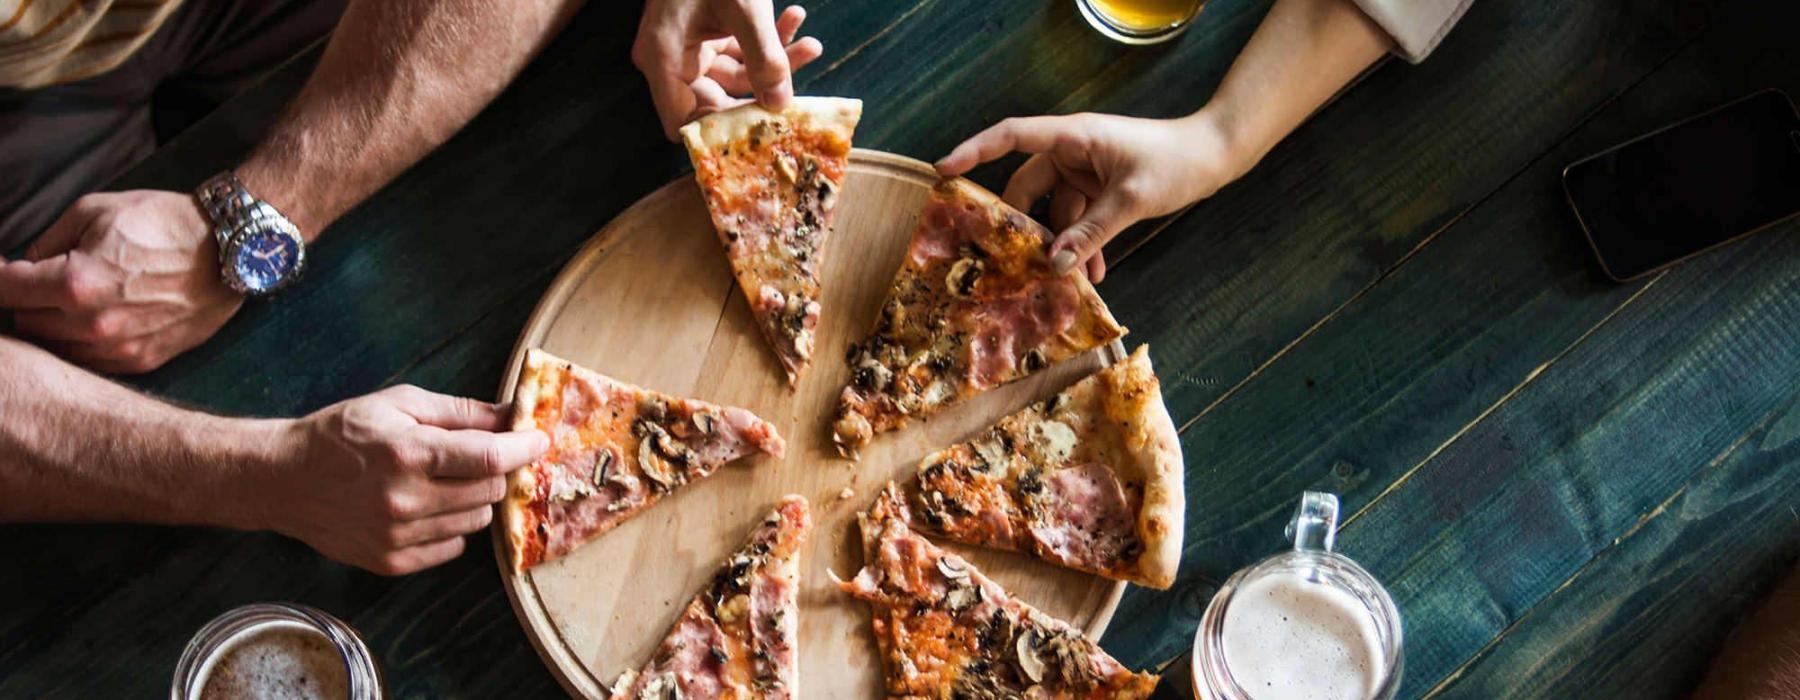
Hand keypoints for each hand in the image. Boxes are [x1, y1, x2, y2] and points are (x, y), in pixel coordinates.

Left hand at [0, 191, 240, 372]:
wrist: (230, 250)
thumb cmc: (164, 223)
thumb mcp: (95, 210)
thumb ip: (48, 241)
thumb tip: (24, 266)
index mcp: (74, 282)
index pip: (3, 290)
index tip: (3, 272)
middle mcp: (91, 323)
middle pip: (24, 323)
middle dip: (27, 301)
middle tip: (45, 282)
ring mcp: (117, 348)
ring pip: (54, 348)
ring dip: (54, 326)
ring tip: (75, 303)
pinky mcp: (141, 361)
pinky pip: (90, 362)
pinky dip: (84, 344)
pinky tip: (99, 320)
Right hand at [261, 385, 548, 575]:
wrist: (283, 478)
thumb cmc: (341, 433)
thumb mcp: (398, 404)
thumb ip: (459, 412)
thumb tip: (511, 415)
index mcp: (409, 454)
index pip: (490, 458)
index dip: (524, 448)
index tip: (538, 440)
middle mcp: (405, 500)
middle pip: (490, 491)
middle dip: (495, 470)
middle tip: (480, 457)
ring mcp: (398, 536)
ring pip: (476, 521)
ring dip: (474, 500)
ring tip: (445, 481)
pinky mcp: (391, 562)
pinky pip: (452, 547)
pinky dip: (452, 526)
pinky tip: (428, 507)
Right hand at [633, 0, 824, 139]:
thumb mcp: (744, 9)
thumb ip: (765, 58)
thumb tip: (781, 106)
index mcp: (663, 59)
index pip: (683, 123)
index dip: (719, 134)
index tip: (762, 134)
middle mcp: (670, 58)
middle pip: (718, 100)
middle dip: (763, 91)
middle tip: (802, 92)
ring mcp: (689, 44)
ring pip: (738, 72)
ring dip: (776, 60)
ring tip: (812, 44)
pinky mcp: (707, 31)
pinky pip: (739, 49)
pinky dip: (768, 38)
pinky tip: (795, 18)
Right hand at [935, 112, 1243, 282]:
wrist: (1215, 155)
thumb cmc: (1176, 161)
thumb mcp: (1131, 200)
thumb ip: (1091, 232)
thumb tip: (1055, 263)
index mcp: (1073, 136)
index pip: (1012, 136)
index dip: (975, 150)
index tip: (944, 170)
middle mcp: (1072, 151)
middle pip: (1028, 186)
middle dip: (1023, 225)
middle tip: (1010, 259)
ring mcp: (1085, 172)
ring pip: (1055, 212)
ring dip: (1061, 245)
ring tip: (1066, 280)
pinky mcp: (1100, 190)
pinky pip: (1078, 220)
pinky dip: (1081, 245)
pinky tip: (1092, 275)